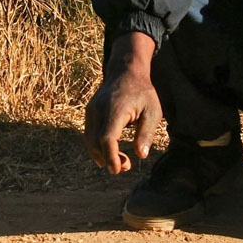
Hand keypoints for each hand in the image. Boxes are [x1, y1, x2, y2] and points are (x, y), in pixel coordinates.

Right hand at [82, 34, 161, 173]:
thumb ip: (146, 133)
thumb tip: (141, 155)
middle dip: (108, 159)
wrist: (125, 71)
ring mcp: (91, 111)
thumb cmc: (142, 92)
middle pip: (95, 143)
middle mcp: (98, 110)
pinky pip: (89, 134)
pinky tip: (111, 152)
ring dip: (102, 155)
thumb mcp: (152, 111)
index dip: (111, 157)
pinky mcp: (89, 112)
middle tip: (126, 166)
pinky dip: (97, 147)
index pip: (107, 138)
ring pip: (89, 141)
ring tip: (121, 161)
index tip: (118, 170)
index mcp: (115, 110)